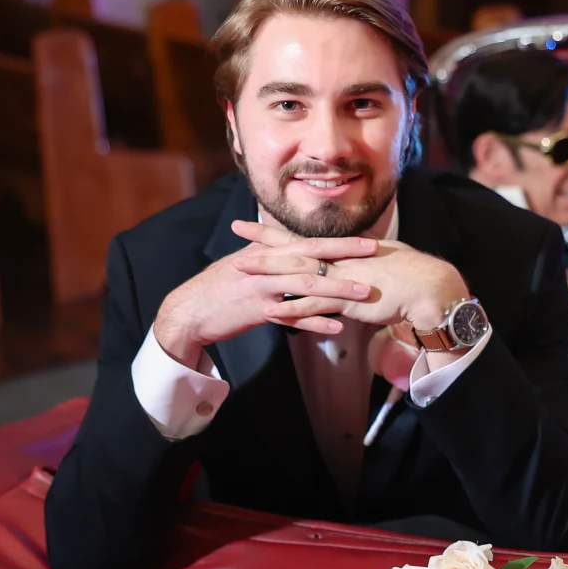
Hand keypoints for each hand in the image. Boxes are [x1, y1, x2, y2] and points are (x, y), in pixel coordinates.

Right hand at [152, 224, 378, 367]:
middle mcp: (267, 265)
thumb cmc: (220, 287)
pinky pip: (292, 317)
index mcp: (267, 252)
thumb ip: (272, 256)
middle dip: (346, 255)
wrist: (189, 310)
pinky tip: (337, 327)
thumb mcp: (246, 264)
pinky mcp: (257, 311)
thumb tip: (296, 250)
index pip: (309, 243)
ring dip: (338, 289)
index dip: (339, 242)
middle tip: (377, 255)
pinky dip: (315, 322)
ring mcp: (263, 288)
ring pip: (305, 285)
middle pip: (312, 258)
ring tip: (365, 292)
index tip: (368, 241)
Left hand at [233, 221, 468, 330]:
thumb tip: (352, 260)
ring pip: (298, 274)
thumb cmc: (411, 276)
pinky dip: (292, 310)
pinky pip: (314, 306)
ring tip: (241, 271)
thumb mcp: (381, 262)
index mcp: (345, 251)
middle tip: (237, 232)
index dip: (277, 232)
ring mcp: (342, 279)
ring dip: (269, 273)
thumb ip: (360, 263)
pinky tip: (271, 313)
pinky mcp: (348, 302)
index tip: (253, 225)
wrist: (429, 287)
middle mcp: (340, 260)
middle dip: (263, 242)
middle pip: (295, 249)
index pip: (304, 238)